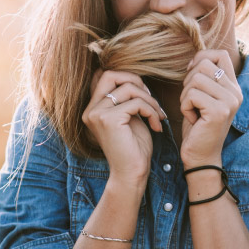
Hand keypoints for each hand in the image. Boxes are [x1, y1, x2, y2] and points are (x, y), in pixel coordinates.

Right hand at [82, 70, 165, 192]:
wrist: (132, 175)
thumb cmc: (134, 148)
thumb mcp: (129, 117)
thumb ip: (127, 98)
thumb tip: (134, 77)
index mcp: (93, 108)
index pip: (104, 76)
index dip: (127, 78)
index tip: (144, 95)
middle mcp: (90, 110)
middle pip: (111, 74)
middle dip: (136, 81)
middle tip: (150, 99)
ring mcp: (97, 114)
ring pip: (128, 88)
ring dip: (150, 100)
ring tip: (158, 116)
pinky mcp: (109, 120)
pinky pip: (136, 103)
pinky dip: (151, 111)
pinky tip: (156, 126)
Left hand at [179, 50, 241, 167]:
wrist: (201, 156)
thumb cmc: (198, 125)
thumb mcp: (203, 96)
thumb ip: (205, 77)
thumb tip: (196, 58)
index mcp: (234, 87)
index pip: (220, 55)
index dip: (201, 59)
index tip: (192, 76)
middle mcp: (236, 92)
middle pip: (204, 64)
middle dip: (188, 81)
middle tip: (192, 101)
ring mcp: (229, 101)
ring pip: (195, 79)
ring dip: (185, 96)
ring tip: (193, 110)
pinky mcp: (219, 111)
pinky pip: (191, 95)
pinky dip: (185, 107)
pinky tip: (193, 119)